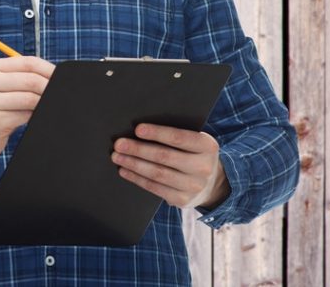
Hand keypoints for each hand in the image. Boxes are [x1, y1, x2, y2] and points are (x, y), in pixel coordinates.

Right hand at [0, 56, 54, 178]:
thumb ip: (22, 78)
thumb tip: (54, 78)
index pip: (28, 63)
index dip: (49, 70)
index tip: (60, 78)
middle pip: (31, 80)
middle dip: (49, 88)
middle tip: (59, 94)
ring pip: (30, 99)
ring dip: (42, 103)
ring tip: (45, 106)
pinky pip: (24, 116)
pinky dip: (34, 116)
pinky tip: (32, 118)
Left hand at [111, 123, 229, 208]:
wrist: (212, 184)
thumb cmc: (194, 155)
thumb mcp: (195, 142)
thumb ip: (176, 137)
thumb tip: (140, 131)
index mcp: (207, 146)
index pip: (179, 138)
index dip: (157, 133)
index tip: (138, 129)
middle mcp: (203, 167)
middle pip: (165, 156)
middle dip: (138, 149)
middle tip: (119, 144)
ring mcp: (193, 186)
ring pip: (157, 173)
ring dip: (134, 164)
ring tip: (118, 157)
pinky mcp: (182, 200)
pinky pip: (155, 188)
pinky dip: (137, 178)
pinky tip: (125, 171)